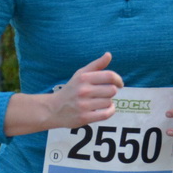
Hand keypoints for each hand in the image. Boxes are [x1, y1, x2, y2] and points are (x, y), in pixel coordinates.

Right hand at [4, 53, 122, 136]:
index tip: (119, 84)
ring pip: (109, 102)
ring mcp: (83, 105)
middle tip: (104, 94)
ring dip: (108, 102)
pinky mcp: (84, 117)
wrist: (53, 109)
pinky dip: (110, 111)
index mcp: (83, 78)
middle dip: (111, 92)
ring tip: (100, 102)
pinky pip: (106, 114)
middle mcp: (83, 91)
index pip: (109, 76)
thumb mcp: (80, 75)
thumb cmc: (71, 90)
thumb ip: (96, 65)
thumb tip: (109, 54)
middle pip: (112, 90)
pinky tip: (107, 109)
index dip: (118, 80)